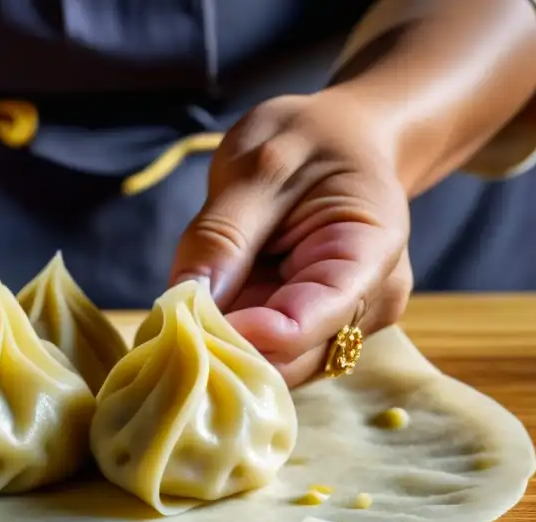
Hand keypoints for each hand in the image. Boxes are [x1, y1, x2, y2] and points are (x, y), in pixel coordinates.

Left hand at [171, 91, 412, 386]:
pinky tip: (197, 322)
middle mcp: (366, 304)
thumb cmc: (309, 141)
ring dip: (223, 352)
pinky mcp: (311, 335)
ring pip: (274, 368)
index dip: (252, 334)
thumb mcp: (258, 166)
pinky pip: (265, 356)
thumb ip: (224, 234)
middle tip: (166, 327)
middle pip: (292, 358)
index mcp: (369, 253)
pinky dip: (226, 345)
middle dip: (228, 349)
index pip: (314, 318)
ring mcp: (341, 326)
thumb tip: (187, 299)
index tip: (195, 325)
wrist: (344, 140)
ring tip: (179, 319)